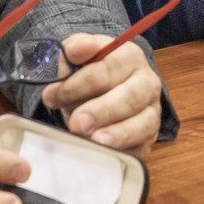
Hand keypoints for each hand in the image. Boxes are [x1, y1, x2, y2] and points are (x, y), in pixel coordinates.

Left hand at [39, 34, 162, 159]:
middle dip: (103, 110)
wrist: (102, 93)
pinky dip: (125, 152)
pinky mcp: (148, 138)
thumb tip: (74, 50)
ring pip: (143, 123)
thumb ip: (74, 49)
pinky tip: (106, 154)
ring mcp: (151, 112)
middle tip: (77, 123)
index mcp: (129, 56)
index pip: (107, 68)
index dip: (78, 83)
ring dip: (118, 134)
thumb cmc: (89, 75)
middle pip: (131, 96)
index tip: (52, 96)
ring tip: (95, 140)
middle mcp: (147, 82)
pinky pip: (142, 147)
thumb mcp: (78, 57)